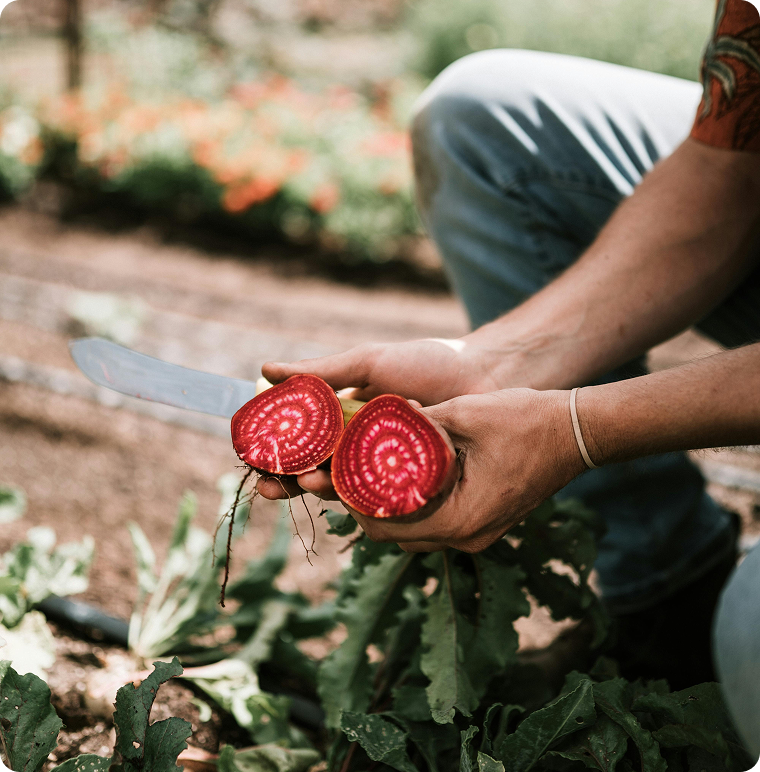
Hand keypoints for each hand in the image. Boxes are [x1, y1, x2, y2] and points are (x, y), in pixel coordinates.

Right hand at [257, 338, 500, 502]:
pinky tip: (351, 497)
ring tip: (311, 484)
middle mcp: (360, 446)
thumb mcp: (368, 362)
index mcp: (343, 418)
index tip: (253, 457)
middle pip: (314, 470)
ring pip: (343, 488)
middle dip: (289, 481)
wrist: (485, 376)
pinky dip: (363, 499)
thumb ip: (320, 371)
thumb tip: (264, 369)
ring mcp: (384, 468)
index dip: (274, 451)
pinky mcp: (410, 486)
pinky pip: (381, 498)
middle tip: (271, 486)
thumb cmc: (427, 364)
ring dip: (321, 490)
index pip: (299, 440)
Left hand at [258, 388, 586, 551]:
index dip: (352, 502)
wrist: (576, 432)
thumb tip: (368, 420)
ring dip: (386, 507)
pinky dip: (410, 504)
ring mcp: (477, 533)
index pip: (386, 526)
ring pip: (412, 531)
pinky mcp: (482, 522)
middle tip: (339, 474)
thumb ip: (413, 424)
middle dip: (363, 506)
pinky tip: (397, 476)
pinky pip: (433, 522)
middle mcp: (467, 536)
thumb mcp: (462, 414)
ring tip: (361, 474)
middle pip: (395, 535)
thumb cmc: (525, 420)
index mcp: (460, 519)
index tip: (331, 474)